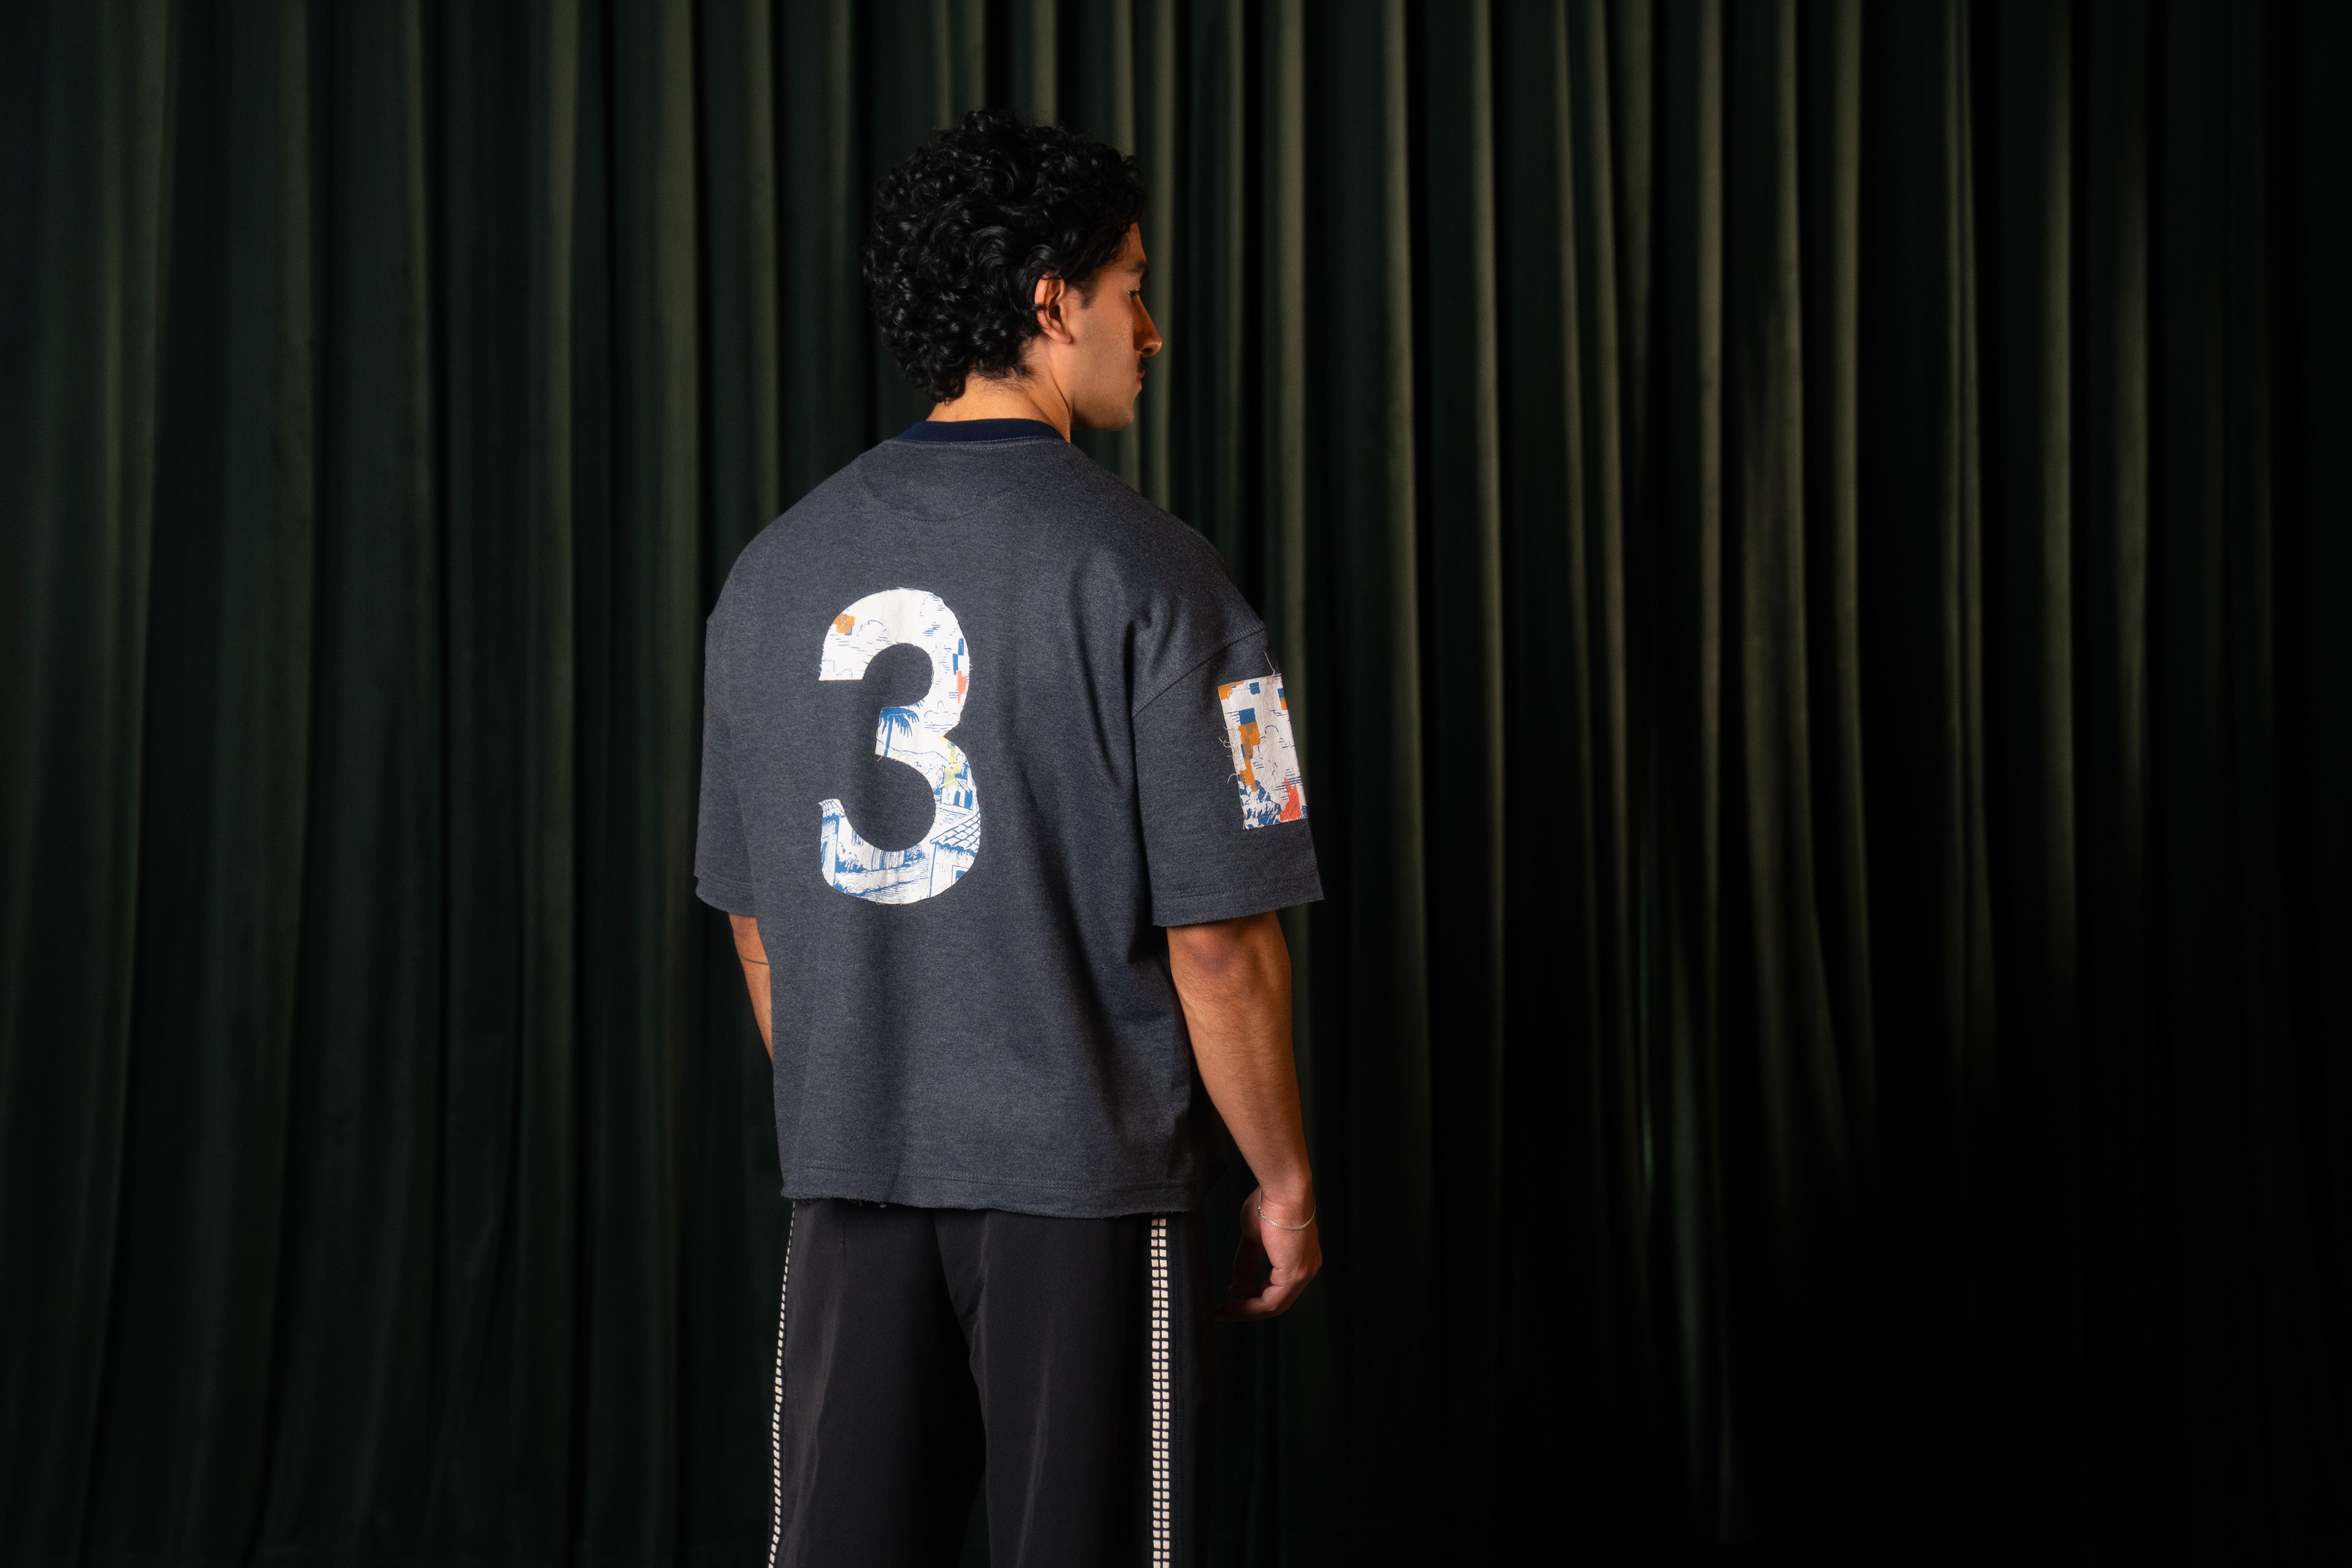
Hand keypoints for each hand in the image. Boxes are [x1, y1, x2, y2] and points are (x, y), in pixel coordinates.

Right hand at [1215, 1184, 1320, 1319]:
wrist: (1283, 1190)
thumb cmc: (1273, 1201)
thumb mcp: (1255, 1236)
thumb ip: (1249, 1258)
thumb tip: (1239, 1277)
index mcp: (1300, 1257)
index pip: (1278, 1287)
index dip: (1253, 1294)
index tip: (1234, 1292)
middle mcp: (1306, 1268)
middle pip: (1276, 1301)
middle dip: (1247, 1307)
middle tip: (1225, 1309)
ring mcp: (1302, 1273)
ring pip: (1274, 1306)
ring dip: (1246, 1310)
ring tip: (1225, 1308)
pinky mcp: (1294, 1275)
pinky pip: (1271, 1302)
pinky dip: (1250, 1306)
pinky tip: (1234, 1299)